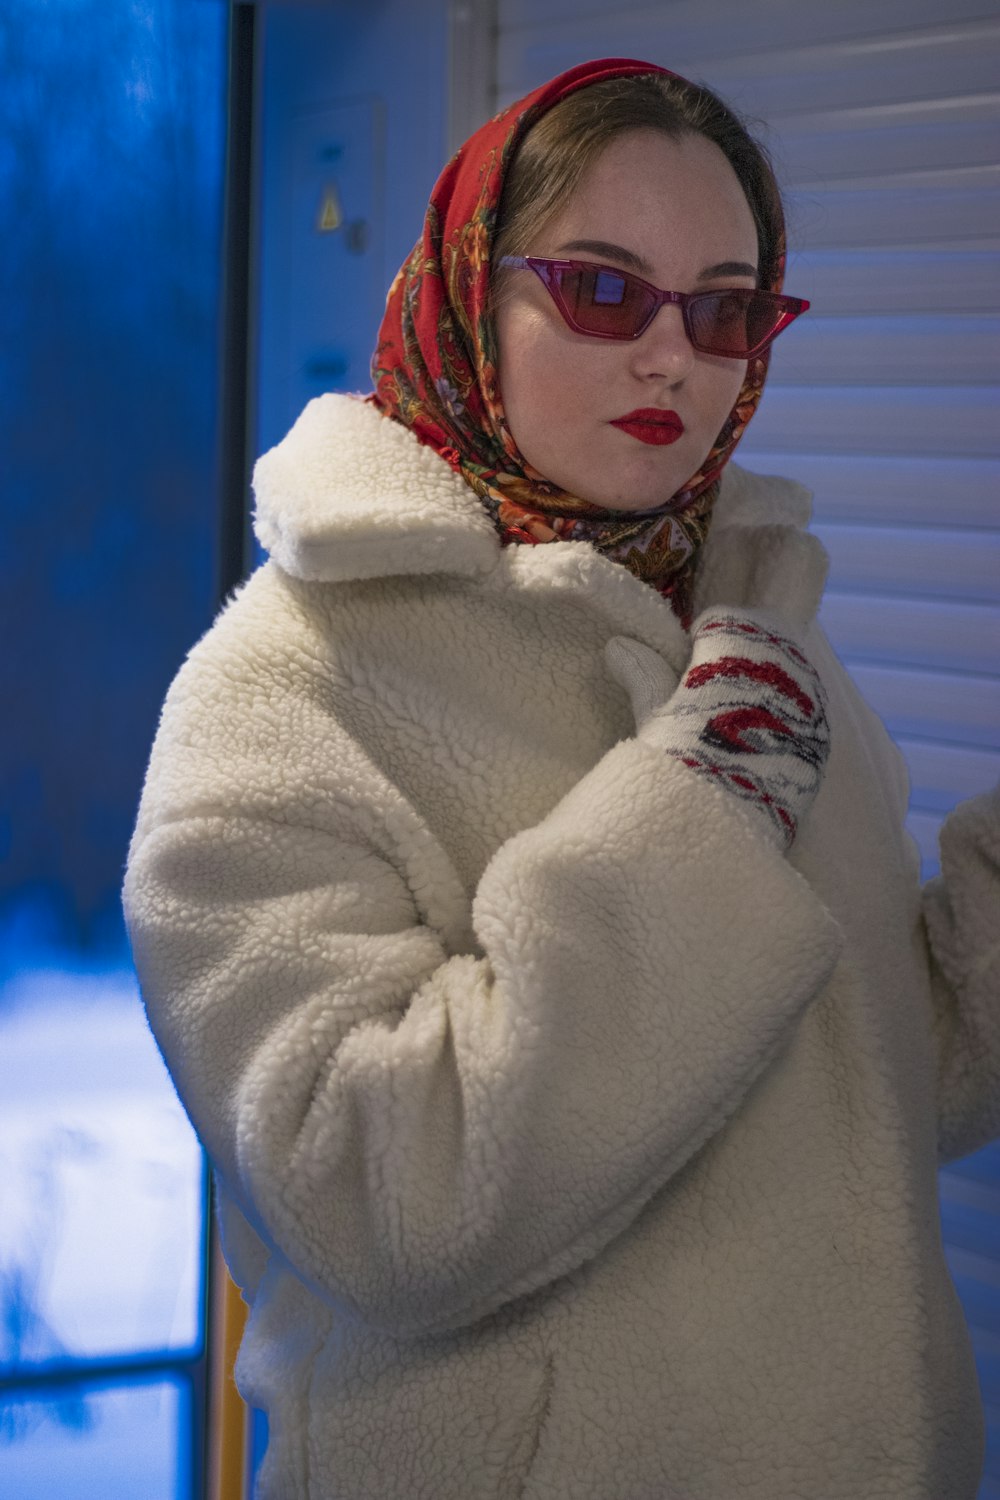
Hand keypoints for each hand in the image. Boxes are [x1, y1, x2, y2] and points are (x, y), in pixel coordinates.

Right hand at [605, 609, 829, 848]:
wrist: (731, 825)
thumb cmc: (684, 760)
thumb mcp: (656, 715)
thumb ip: (643, 672)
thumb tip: (616, 644)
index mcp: (742, 642)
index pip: (721, 621)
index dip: (699, 642)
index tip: (684, 669)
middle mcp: (786, 661)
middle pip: (761, 641)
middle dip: (736, 659)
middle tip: (705, 697)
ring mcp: (810, 699)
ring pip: (785, 675)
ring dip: (760, 687)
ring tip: (729, 723)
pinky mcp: (822, 737)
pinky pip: (801, 711)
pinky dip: (780, 718)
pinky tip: (755, 747)